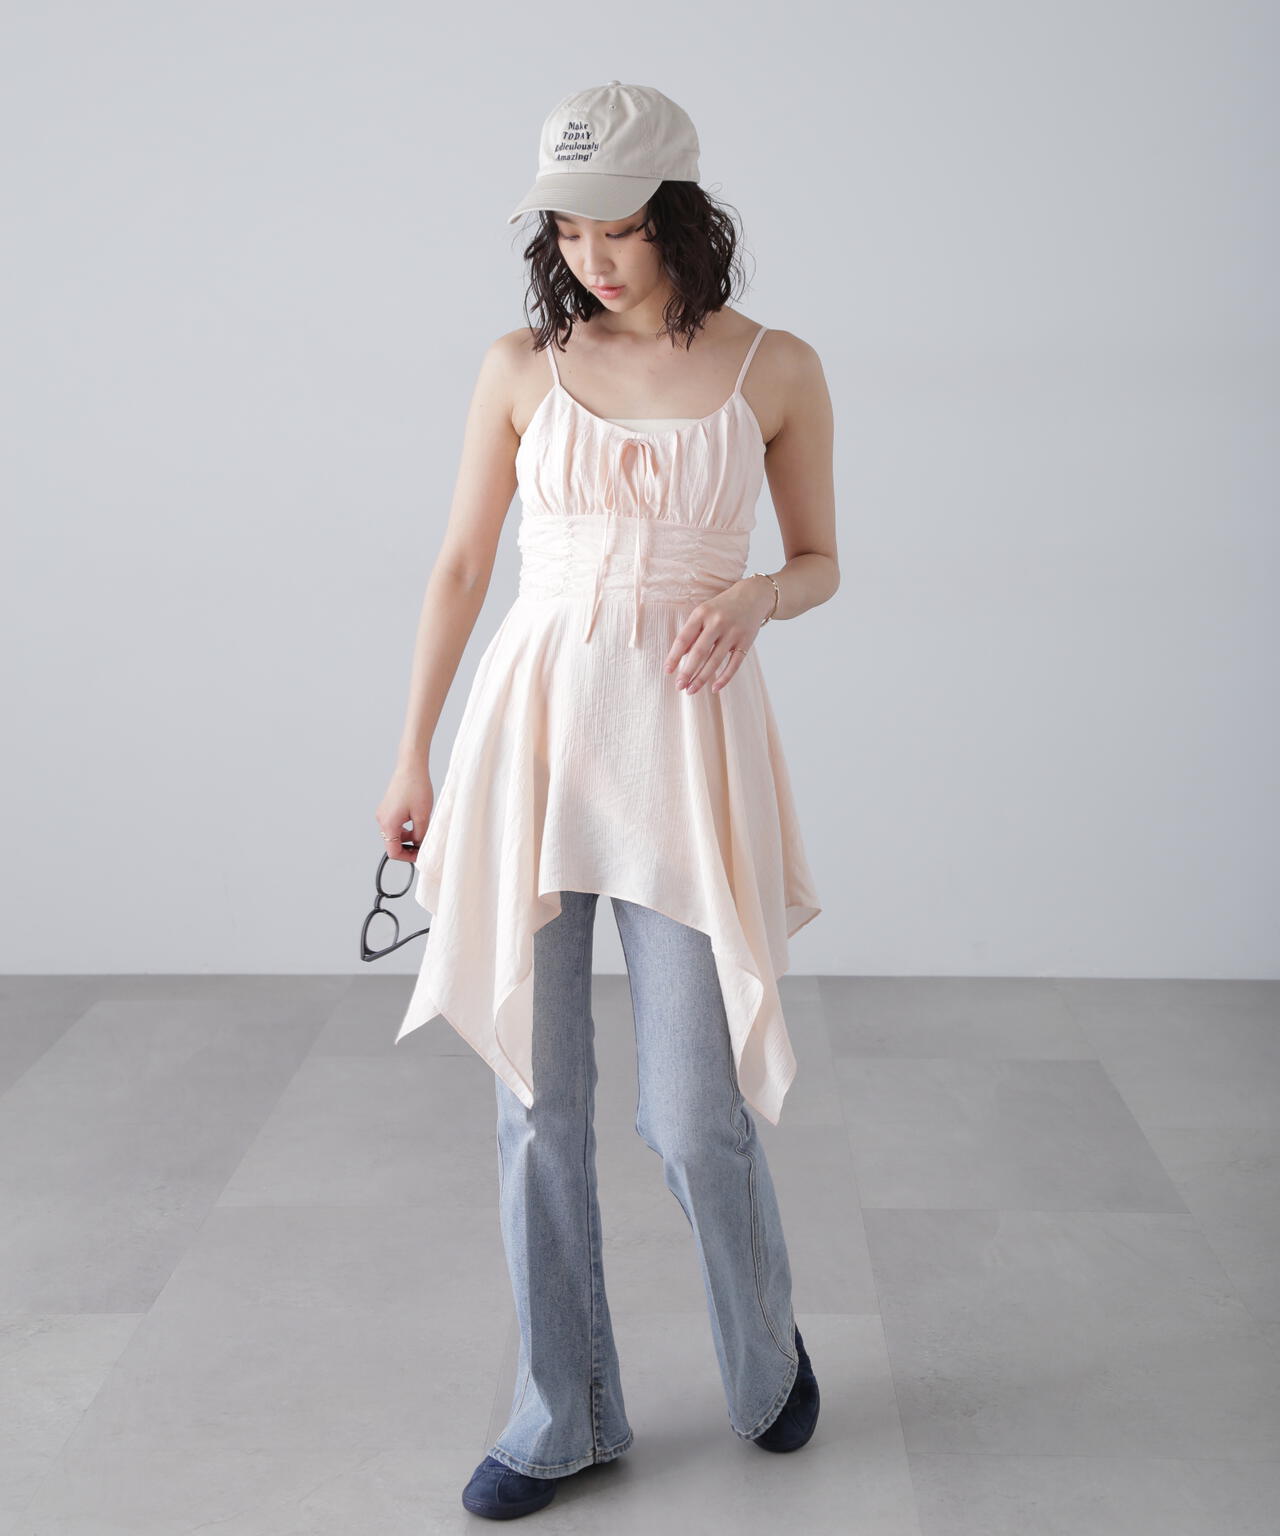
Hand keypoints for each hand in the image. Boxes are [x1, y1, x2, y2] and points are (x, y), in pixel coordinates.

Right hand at [375, 766, 433, 863]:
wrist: (411, 767)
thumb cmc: (416, 787)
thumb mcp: (423, 816)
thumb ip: (420, 836)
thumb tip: (419, 846)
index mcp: (389, 824)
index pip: (393, 852)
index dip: (408, 858)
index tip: (420, 856)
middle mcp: (382, 820)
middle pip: (392, 844)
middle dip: (408, 848)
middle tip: (424, 847)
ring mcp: (383, 813)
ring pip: (394, 835)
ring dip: (408, 838)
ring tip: (423, 833)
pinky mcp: (387, 808)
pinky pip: (394, 825)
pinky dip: (405, 829)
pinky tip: (417, 823)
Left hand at [663, 574, 773, 694]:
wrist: (753, 596)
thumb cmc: (722, 607)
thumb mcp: (703, 612)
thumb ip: (692, 632)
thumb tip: (680, 656)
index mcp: (702, 613)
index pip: (684, 638)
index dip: (674, 656)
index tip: (667, 671)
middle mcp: (717, 622)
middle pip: (699, 652)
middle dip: (687, 672)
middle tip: (679, 686)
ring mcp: (733, 633)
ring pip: (715, 661)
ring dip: (702, 678)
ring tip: (691, 690)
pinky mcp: (746, 642)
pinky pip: (734, 664)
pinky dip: (724, 678)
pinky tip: (714, 688)